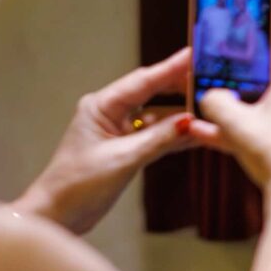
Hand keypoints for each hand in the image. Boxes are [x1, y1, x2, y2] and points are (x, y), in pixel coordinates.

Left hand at [15, 48, 205, 234]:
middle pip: (153, 93)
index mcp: (101, 106)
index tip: (195, 55)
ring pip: (157, 116)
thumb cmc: (77, 185)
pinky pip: (156, 136)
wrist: (58, 215)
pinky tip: (197, 134)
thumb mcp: (122, 160)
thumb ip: (158, 139)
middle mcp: (110, 112)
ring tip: (211, 108)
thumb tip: (190, 122)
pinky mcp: (126, 149)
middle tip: (212, 80)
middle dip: (181, 87)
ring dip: (182, 115)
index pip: (143, 81)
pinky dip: (174, 136)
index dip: (171, 68)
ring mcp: (119, 131)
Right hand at [194, 29, 270, 192]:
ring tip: (212, 103)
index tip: (247, 28)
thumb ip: (215, 102)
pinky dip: (242, 126)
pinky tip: (208, 136)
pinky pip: (263, 125)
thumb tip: (207, 97)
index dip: (268, 29)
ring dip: (240, 101)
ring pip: (265, 100)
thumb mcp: (234, 121)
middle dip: (246, 69)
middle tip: (224, 67)